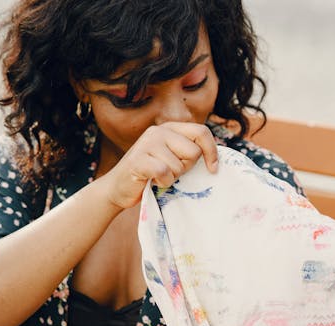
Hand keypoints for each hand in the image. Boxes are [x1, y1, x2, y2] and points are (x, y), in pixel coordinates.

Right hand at [100, 122, 218, 208]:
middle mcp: (159, 131)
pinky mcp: (138, 160)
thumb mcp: (174, 158)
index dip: (212, 151)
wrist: (118, 188)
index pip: (201, 132)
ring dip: (172, 178)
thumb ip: (189, 152)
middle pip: (193, 152)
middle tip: (171, 171)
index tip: (213, 169)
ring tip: (158, 176)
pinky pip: (165, 173)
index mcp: (170, 128)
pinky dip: (163, 182)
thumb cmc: (152, 175)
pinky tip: (152, 181)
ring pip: (179, 166)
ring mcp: (147, 143)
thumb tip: (216, 159)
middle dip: (186, 168)